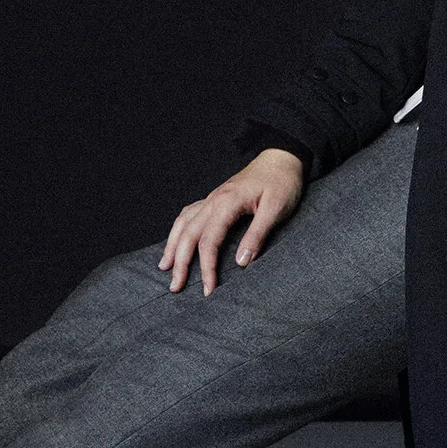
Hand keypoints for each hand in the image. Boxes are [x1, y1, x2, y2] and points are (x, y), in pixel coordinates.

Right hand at [160, 149, 305, 295]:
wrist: (282, 157)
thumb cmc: (282, 183)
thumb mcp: (276, 209)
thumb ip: (257, 234)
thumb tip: (241, 262)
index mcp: (227, 203)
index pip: (209, 241)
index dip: (206, 268)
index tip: (208, 289)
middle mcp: (213, 200)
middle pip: (188, 234)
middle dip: (179, 262)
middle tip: (175, 287)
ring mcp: (212, 198)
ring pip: (183, 223)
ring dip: (172, 245)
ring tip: (164, 266)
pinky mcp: (215, 198)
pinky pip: (189, 213)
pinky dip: (178, 229)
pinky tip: (176, 239)